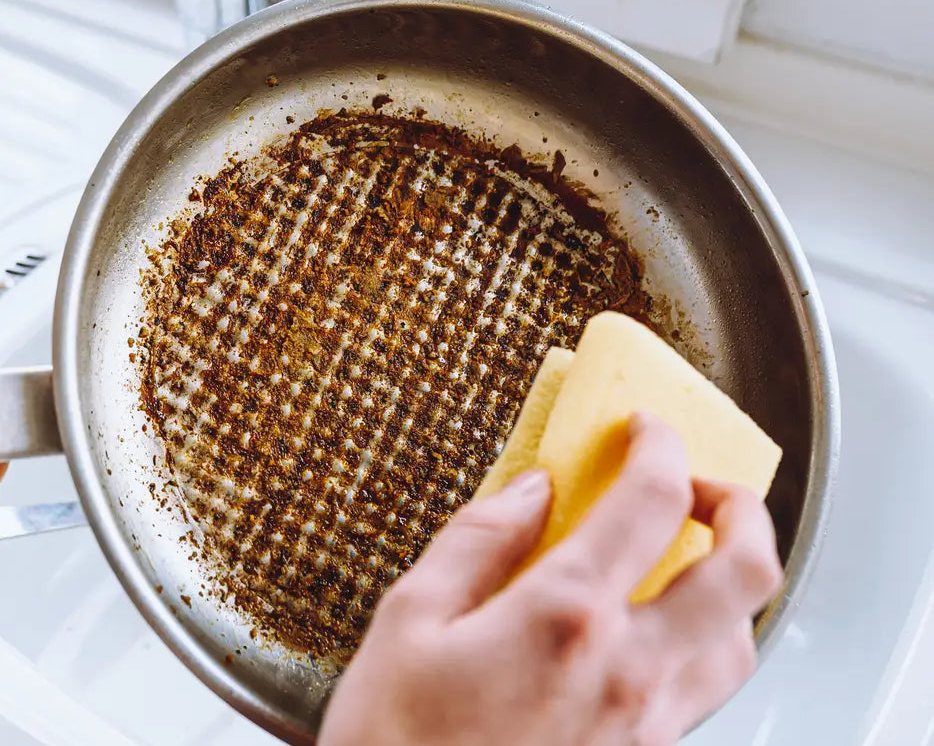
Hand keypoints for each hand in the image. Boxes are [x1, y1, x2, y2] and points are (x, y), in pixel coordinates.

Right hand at [319, 412, 782, 745]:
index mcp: (564, 616)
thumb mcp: (409, 618)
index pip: (652, 499)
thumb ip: (478, 540)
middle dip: (738, 505)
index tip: (641, 427)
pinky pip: (707, 688)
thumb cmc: (395, 742)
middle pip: (745, 569)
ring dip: (733, 579)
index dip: (657, 443)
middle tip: (696, 483)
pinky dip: (707, 638)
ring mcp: (645, 722)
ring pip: (742, 637)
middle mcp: (627, 670)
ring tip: (690, 554)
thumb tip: (530, 490)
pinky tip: (658, 628)